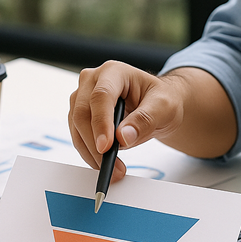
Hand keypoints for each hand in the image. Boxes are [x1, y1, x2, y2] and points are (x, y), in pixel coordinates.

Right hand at [69, 61, 187, 181]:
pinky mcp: (80, 114)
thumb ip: (145, 120)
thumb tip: (123, 137)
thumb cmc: (161, 100)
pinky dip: (89, 153)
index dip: (101, 123)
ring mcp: (83, 97)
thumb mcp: (164, 107)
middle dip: (95, 144)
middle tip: (112, 166)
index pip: (101, 96)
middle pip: (82, 112)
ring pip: (76, 127)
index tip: (105, 147)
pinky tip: (104, 164)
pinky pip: (78, 135)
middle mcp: (93, 81)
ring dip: (91, 152)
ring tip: (113, 170)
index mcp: (114, 72)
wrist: (157, 106)